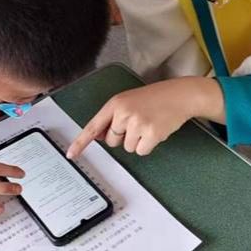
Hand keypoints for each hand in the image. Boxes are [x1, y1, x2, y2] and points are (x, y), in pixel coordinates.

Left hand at [67, 77, 224, 158]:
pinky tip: (155, 131)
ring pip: (128, 148)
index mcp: (115, 103)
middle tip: (138, 122)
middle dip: (123, 137)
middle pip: (112, 141)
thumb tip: (99, 136)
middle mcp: (123, 113)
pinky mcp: (151, 133)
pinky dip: (148, 145)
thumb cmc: (154, 98)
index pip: (93, 126)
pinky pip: (142, 151)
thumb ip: (112, 117)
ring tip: (149, 124)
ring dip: (138, 141)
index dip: (81, 142)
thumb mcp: (129, 101)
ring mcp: (137, 123)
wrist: (180, 95)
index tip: (71, 154)